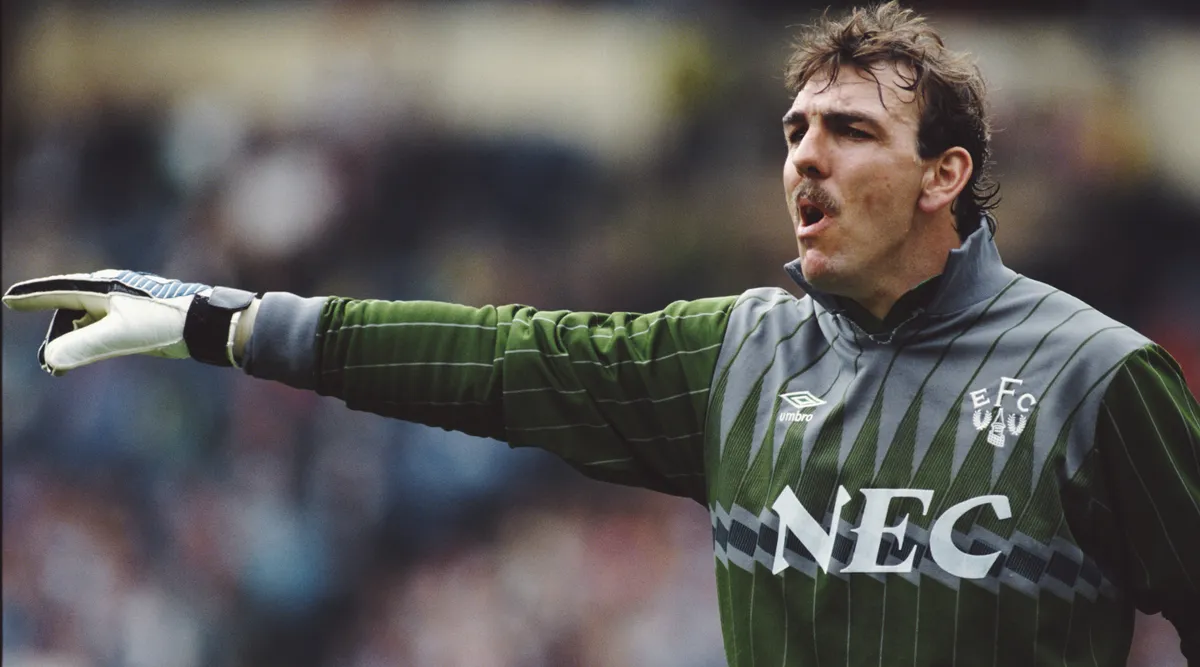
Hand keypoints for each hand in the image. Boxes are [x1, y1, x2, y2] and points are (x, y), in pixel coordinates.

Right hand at [3, 270, 256, 374]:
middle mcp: (109, 292)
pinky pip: (98, 330)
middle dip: (53, 336)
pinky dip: (85, 343)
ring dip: (68, 343)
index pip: (58, 291)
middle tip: (47, 365)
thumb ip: (85, 346)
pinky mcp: (133, 320)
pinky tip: (80, 357)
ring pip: (83, 323)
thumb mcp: (121, 335)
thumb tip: (50, 360)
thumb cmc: (164, 322)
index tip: (9, 299)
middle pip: (67, 311)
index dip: (33, 296)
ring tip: (58, 369)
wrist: (203, 324)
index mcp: (102, 287)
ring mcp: (121, 306)